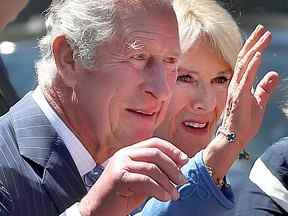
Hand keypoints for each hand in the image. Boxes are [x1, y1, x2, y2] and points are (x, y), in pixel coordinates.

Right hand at [79, 137, 187, 215]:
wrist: (97, 211)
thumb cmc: (120, 197)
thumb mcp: (140, 181)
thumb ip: (154, 173)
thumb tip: (178, 170)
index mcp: (129, 152)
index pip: (155, 143)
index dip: (172, 150)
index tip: (185, 161)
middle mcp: (124, 154)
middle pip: (156, 153)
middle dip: (173, 167)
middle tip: (182, 181)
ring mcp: (120, 164)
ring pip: (152, 168)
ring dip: (167, 183)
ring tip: (174, 195)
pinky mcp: (118, 177)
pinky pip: (145, 180)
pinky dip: (159, 190)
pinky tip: (164, 197)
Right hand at [221, 25, 278, 146]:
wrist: (235, 137)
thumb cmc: (244, 122)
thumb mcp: (259, 102)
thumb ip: (265, 88)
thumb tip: (273, 74)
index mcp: (241, 84)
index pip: (247, 62)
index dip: (254, 48)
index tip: (262, 36)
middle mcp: (236, 84)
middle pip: (244, 59)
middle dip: (253, 43)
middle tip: (262, 28)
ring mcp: (236, 89)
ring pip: (244, 65)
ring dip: (254, 49)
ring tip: (264, 37)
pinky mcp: (238, 97)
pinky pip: (245, 79)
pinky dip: (251, 66)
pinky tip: (257, 56)